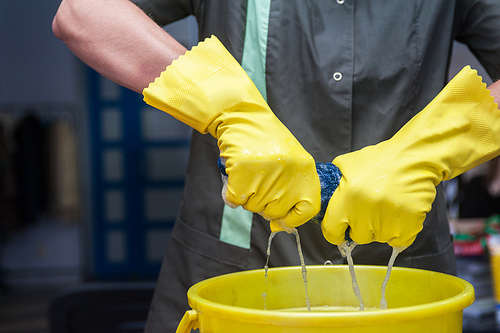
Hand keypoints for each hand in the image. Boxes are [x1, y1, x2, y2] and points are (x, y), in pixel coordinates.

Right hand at [143, 36, 320, 228]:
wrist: (242, 116)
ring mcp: (265, 172)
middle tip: (258, 184)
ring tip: (248, 174)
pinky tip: (234, 177)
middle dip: (263, 204)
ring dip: (246, 196)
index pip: (308, 209)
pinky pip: (235, 200)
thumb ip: (289, 192)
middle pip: (275, 211)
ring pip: (253, 207)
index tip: (281, 220)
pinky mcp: (242, 171)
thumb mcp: (288, 162)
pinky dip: (231, 193)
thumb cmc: (265, 141)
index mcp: (305, 170)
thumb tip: (280, 226)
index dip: (294, 219)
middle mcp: (288, 172)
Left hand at [321, 66, 499, 247]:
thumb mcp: (346, 165)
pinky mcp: (408, 226)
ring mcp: (387, 222)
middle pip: (358, 237)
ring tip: (387, 206)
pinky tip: (400, 213)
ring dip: (382, 228)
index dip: (336, 232)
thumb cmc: (381, 160)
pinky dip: (400, 232)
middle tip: (370, 209)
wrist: (414, 158)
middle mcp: (364, 213)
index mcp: (346, 198)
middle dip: (362, 227)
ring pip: (379, 239)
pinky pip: (399, 241)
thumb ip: (333, 183)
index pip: (331, 232)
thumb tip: (323, 198)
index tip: (341, 230)